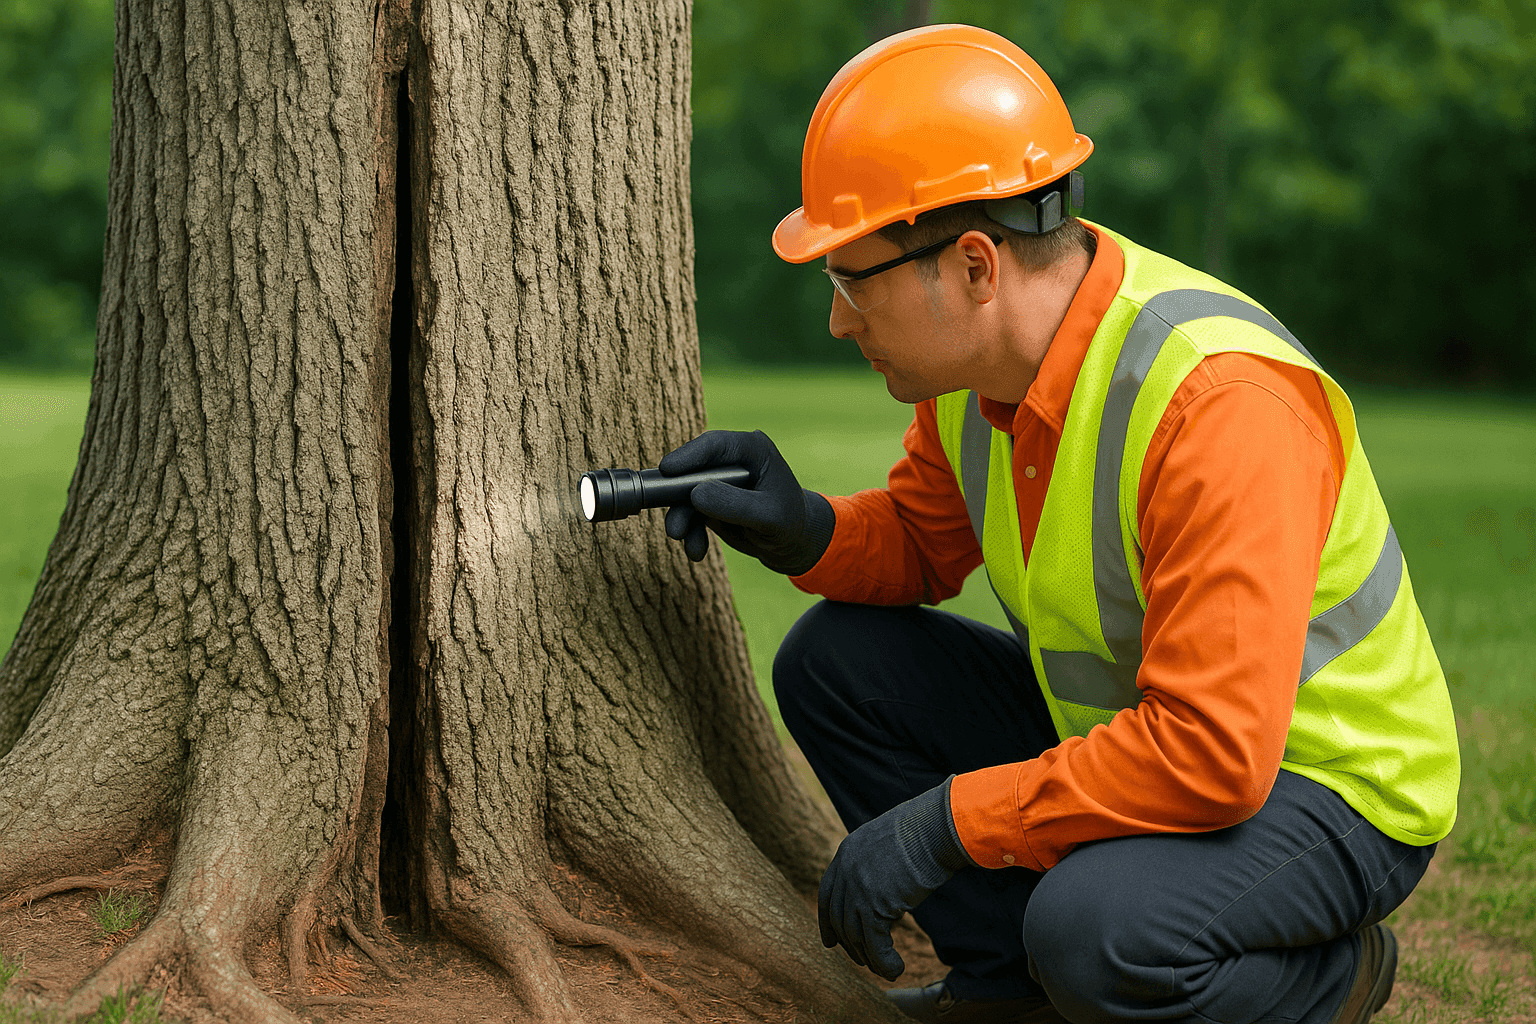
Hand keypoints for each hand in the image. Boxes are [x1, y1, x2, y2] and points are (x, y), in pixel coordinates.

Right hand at [659, 429, 834, 574]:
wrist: (792, 545)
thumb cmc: (790, 523)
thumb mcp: (769, 516)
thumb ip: (735, 505)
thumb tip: (695, 495)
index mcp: (753, 450)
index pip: (716, 445)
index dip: (689, 454)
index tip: (667, 469)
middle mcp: (732, 461)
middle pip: (693, 469)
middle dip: (678, 496)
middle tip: (672, 521)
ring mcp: (718, 482)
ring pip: (685, 494)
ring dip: (681, 519)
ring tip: (682, 539)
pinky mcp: (709, 502)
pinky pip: (689, 514)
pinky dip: (690, 533)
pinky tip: (697, 551)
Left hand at [818, 777, 975, 980]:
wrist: (938, 826)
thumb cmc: (926, 831)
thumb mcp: (890, 842)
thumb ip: (878, 864)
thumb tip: (883, 891)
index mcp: (847, 851)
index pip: (828, 893)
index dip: (828, 921)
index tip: (830, 942)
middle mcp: (846, 869)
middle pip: (839, 917)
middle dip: (850, 944)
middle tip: (864, 960)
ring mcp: (857, 887)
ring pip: (855, 935)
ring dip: (869, 957)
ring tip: (885, 969)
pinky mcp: (874, 904)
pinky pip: (875, 943)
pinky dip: (883, 962)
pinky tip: (896, 969)